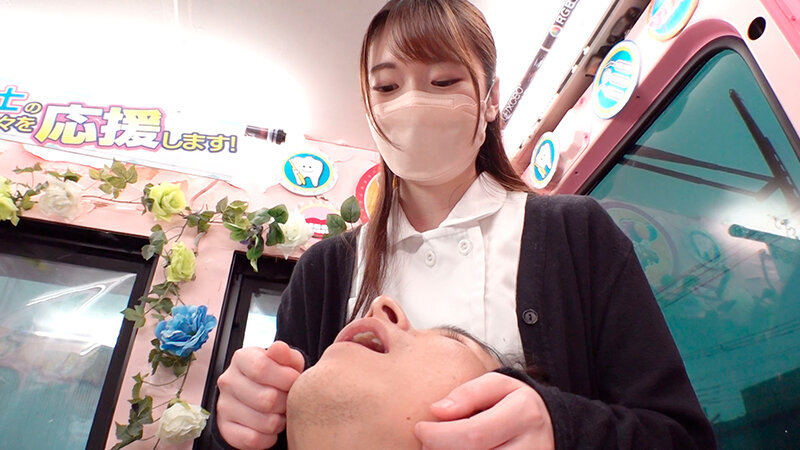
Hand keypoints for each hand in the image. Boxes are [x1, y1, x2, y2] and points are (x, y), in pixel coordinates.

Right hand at [216, 341, 304, 449]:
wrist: (259, 395)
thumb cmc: (276, 376)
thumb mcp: (286, 361)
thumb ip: (286, 355)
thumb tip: (279, 348)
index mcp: (242, 358)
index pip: (261, 368)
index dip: (286, 378)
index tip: (296, 380)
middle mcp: (228, 380)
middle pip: (266, 398)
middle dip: (286, 402)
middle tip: (289, 400)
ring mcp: (223, 405)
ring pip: (264, 422)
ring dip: (280, 421)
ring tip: (281, 413)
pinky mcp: (225, 428)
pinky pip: (254, 439)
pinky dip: (269, 437)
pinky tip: (270, 427)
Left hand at [415, 372, 553, 449]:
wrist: (549, 425)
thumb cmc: (515, 403)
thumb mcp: (497, 385)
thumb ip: (468, 394)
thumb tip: (437, 410)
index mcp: (524, 414)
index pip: (473, 435)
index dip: (439, 436)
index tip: (420, 428)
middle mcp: (532, 446)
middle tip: (427, 441)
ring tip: (442, 447)